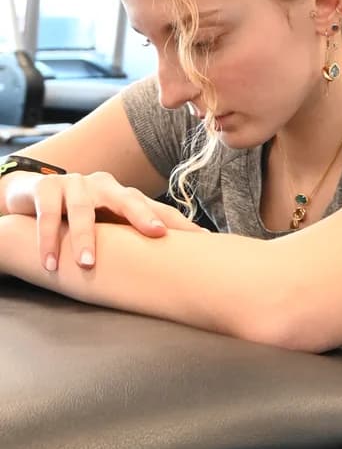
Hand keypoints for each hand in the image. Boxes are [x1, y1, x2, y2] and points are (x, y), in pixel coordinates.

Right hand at [3, 171, 202, 271]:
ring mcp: (74, 184)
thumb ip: (137, 239)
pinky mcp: (45, 189)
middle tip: (157, 233)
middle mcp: (104, 185)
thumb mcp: (110, 225)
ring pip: (83, 210)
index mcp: (125, 195)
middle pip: (128, 199)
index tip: (203, 238)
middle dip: (143, 215)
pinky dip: (48, 239)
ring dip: (86, 238)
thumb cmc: (83, 215)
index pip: (157, 209)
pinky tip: (50, 263)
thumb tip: (179, 263)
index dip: (179, 223)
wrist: (32, 196)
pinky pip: (48, 216)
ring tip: (87, 264)